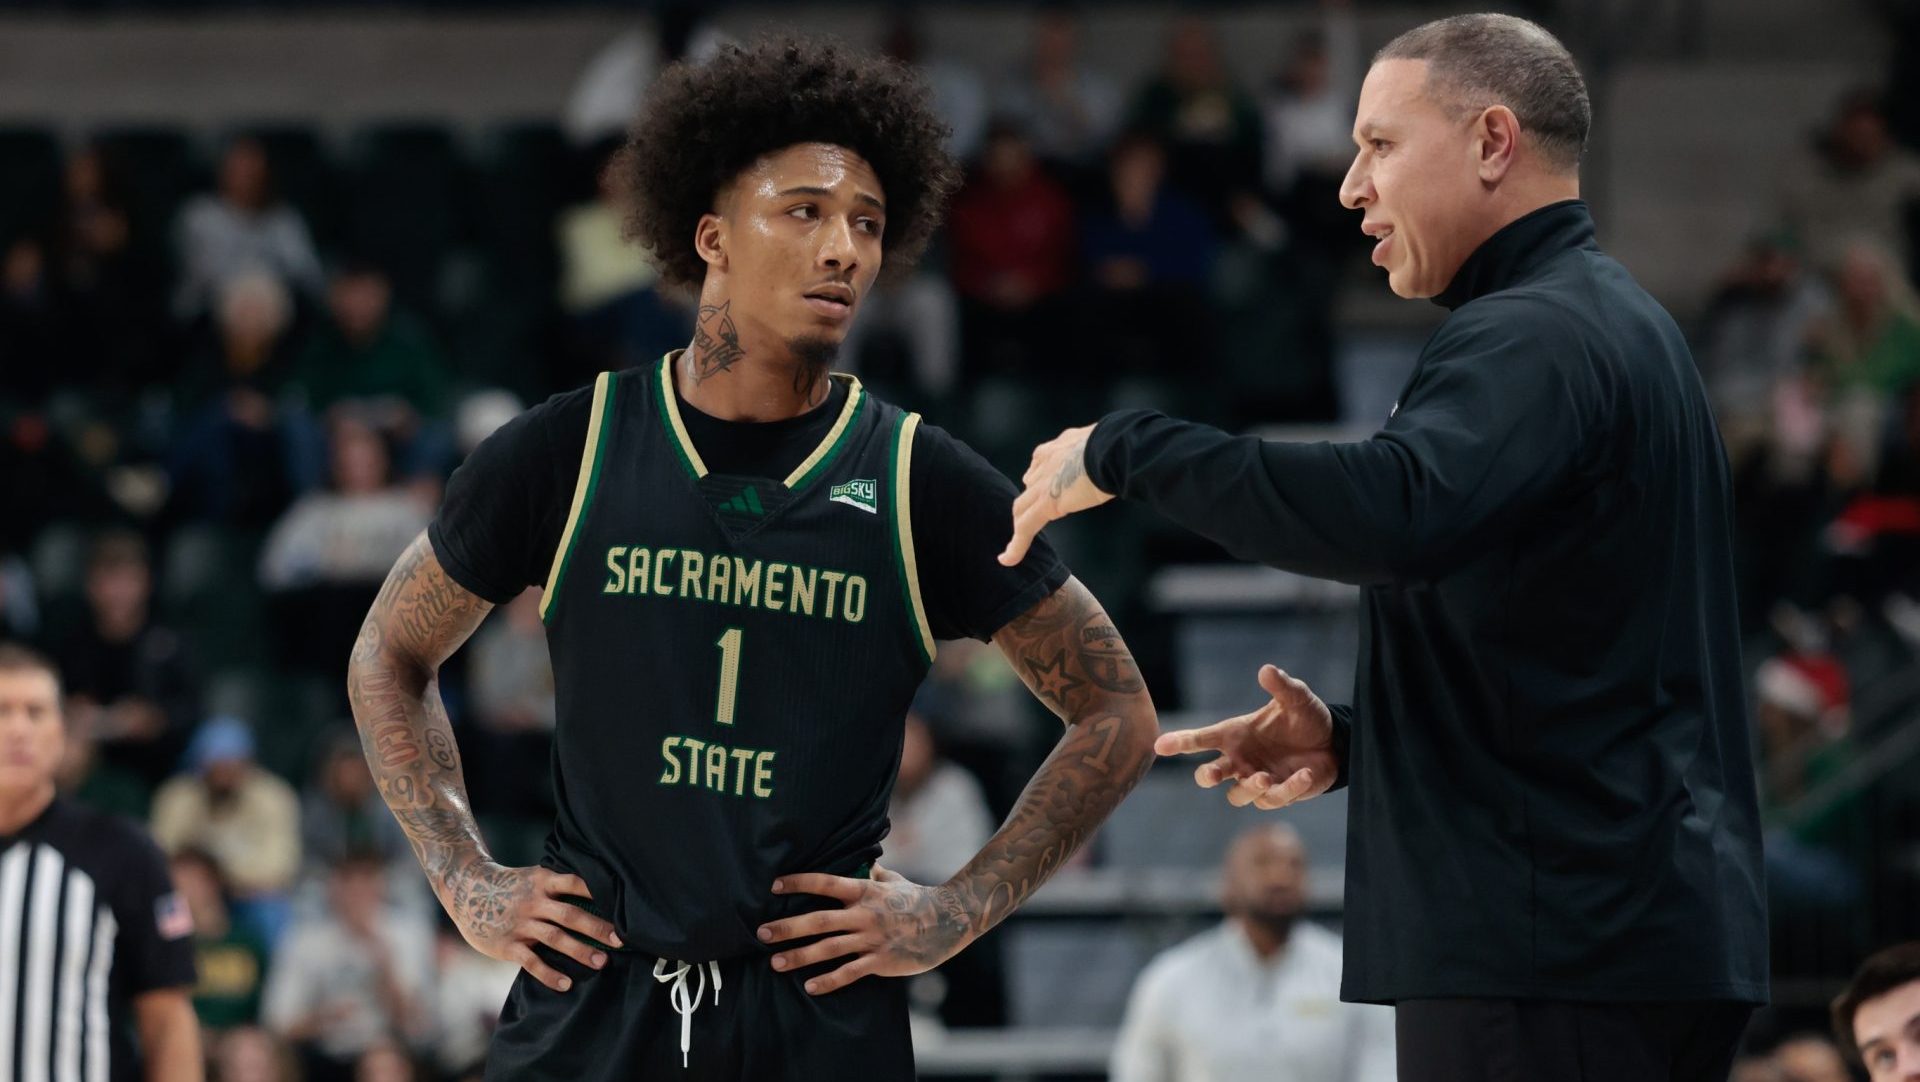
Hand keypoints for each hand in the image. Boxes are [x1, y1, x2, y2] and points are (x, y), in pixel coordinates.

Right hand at [437, 861, 622, 992]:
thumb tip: (596, 897)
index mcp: (542, 882)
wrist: (466, 889)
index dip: (597, 891)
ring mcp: (520, 924)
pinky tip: (566, 984)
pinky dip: (549, 974)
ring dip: (579, 951)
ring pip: (555, 938)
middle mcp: (533, 902)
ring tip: (601, 962)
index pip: (575, 883)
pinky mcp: (508, 945)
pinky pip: (532, 962)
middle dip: (597, 928)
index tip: (621, 903)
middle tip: (620, 940)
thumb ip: (557, 887)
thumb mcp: (533, 877)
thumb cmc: (510, 885)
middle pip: (570, 915)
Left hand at [757, 863, 970, 994]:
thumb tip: (862, 861)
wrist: (948, 921)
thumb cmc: (917, 898)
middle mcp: (864, 914)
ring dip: (800, 956)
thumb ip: (873, 873)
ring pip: (829, 949)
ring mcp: (872, 938)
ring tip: (775, 962)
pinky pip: (850, 972)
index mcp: (865, 890)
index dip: (799, 882)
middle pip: (819, 920)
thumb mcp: (894, 880)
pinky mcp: (881, 961)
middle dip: (787, 927)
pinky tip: (810, 987)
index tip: (774, 886)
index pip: (826, 883)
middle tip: (761, 932)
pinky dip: (829, 981)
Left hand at [999, 424, 1112, 566]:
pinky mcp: (1047, 504)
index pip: (1042, 461)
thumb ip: (1109, 451)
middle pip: (1030, 485)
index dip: (1042, 476)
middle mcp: (1046, 462)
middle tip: (1034, 516)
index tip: (1048, 486)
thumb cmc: (1122, 444)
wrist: (1115, 447)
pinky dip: (1016, 546)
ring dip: (1020, 524)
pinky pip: (1025, 528)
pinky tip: (1007, 560)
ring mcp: (1044, 483)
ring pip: (1022, 507)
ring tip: (1017, 543)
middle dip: (1030, 501)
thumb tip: (1129, 455)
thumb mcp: (1110, 444)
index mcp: (1061, 446)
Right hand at [1155, 665, 1339, 809]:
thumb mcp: (1296, 698)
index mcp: (1235, 734)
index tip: (1161, 746)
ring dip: (1248, 788)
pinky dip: (1288, 788)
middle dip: (1207, 776)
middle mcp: (1240, 760)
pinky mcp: (1277, 794)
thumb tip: (1267, 670)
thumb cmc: (1304, 718)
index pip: (1202, 739)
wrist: (1332, 742)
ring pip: (1237, 795)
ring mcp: (1256, 779)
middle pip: (1210, 774)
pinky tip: (1303, 774)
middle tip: (1211, 775)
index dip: (1180, 742)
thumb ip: (1281, 686)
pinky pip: (1274, 799)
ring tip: (1264, 778)